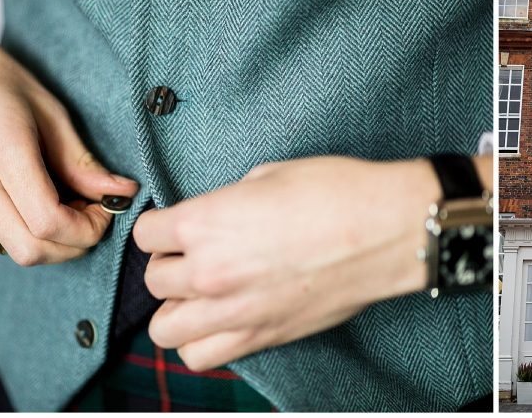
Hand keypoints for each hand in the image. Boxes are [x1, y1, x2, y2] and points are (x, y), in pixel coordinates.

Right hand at [0, 0, 138, 265]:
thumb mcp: (48, 108)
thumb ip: (82, 161)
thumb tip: (121, 193)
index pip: (48, 222)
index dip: (88, 229)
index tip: (105, 210)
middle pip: (32, 250)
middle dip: (73, 245)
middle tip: (90, 214)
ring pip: (14, 249)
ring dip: (50, 238)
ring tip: (61, 198)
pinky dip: (23, 227)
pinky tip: (28, 194)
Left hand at [135, 156, 471, 369]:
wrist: (386, 229)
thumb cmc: (335, 192)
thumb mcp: (267, 176)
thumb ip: (226, 201)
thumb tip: (217, 214)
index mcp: (203, 222)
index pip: (145, 233)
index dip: (161, 226)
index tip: (175, 226)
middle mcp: (208, 271)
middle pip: (152, 280)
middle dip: (169, 264)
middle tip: (193, 255)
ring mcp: (233, 311)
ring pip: (165, 328)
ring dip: (177, 308)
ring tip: (200, 294)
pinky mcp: (261, 336)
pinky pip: (201, 356)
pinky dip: (201, 341)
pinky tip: (220, 319)